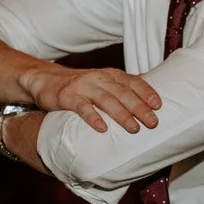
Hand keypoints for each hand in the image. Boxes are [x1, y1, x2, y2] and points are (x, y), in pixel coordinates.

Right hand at [18, 62, 161, 132]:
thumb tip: (146, 106)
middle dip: (140, 107)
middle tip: (153, 122)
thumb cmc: (80, 86)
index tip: (159, 105)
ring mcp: (82, 86)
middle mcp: (98, 78)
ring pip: (106, 99)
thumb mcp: (101, 83)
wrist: (45, 79)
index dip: (146, 92)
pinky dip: (93, 117)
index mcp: (110, 75)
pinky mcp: (67, 97)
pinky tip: (102, 128)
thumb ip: (120, 90)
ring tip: (134, 128)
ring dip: (121, 114)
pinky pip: (82, 107)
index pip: (132, 81)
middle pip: (123, 92)